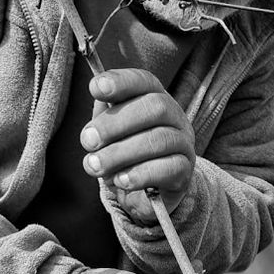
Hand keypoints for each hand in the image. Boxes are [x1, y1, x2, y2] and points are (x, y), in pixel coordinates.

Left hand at [80, 69, 195, 223]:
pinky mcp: (185, 172)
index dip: (121, 81)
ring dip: (120, 153)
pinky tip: (120, 180)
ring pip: (158, 140)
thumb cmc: (127, 153)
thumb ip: (104, 115)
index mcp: (155, 98)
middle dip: (115, 123)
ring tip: (95, 166)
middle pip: (155, 107)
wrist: (150, 191)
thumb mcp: (112, 132)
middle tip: (87, 140)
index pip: (143, 81)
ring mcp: (183, 144)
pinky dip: (140, 174)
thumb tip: (98, 98)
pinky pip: (168, 169)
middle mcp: (175, 117)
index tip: (94, 88)